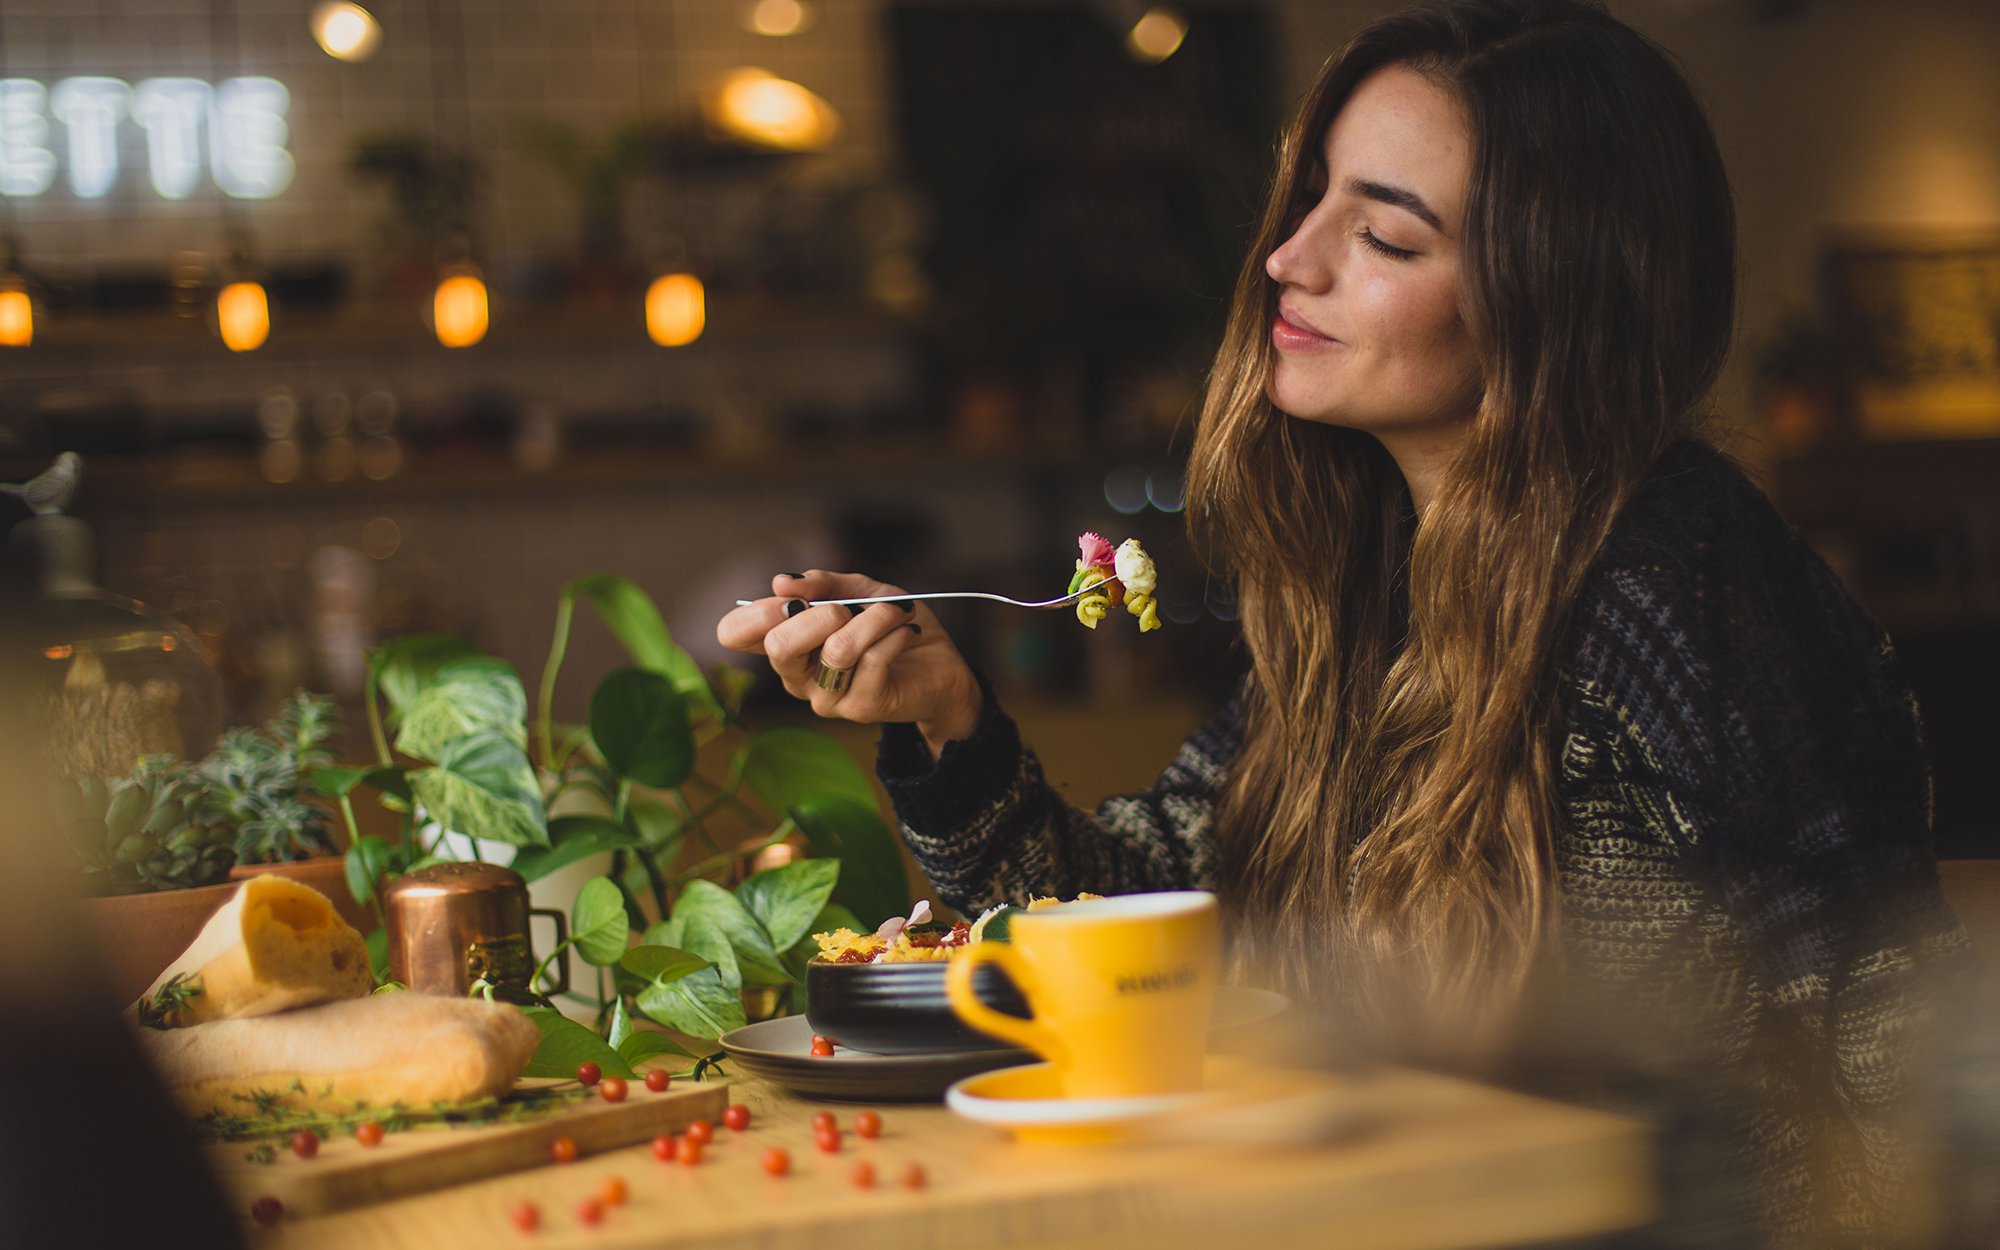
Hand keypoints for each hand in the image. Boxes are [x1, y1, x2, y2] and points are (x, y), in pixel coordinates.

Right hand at [716, 571, 982, 753]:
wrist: (940, 666)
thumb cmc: (891, 627)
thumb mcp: (859, 591)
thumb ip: (823, 583)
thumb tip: (782, 582)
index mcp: (786, 645)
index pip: (734, 634)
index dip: (755, 611)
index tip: (791, 597)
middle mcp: (797, 677)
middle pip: (778, 646)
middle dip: (819, 613)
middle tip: (848, 607)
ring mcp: (826, 698)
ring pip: (837, 649)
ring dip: (874, 618)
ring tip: (897, 611)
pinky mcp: (861, 708)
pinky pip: (874, 659)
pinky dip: (895, 633)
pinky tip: (907, 631)